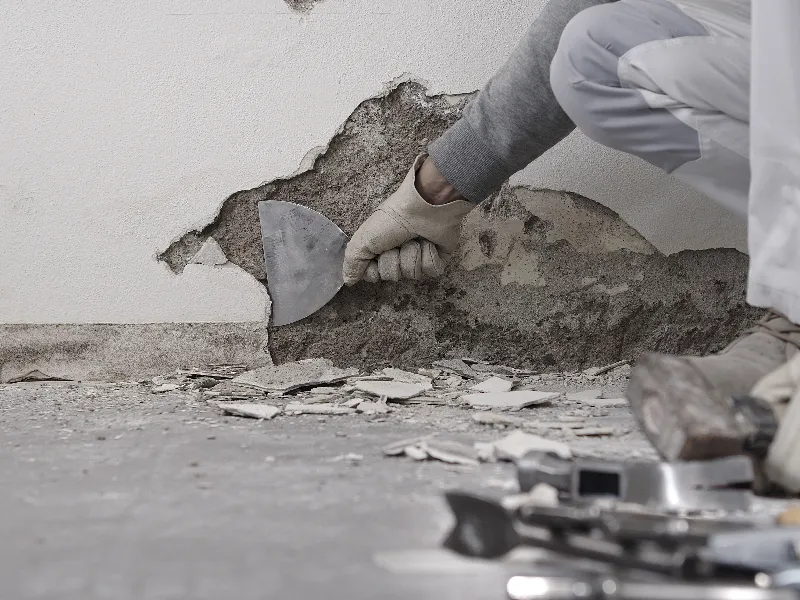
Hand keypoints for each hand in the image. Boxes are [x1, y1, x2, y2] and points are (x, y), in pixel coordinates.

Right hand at [342, 155, 472, 284]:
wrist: (425, 206)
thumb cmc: (393, 219)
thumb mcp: (365, 239)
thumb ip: (353, 262)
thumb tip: (348, 282)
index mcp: (380, 249)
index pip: (373, 276)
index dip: (375, 270)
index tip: (377, 254)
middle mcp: (398, 254)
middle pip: (393, 276)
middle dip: (394, 260)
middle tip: (397, 243)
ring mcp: (418, 256)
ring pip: (412, 275)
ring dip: (412, 255)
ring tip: (415, 238)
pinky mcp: (438, 257)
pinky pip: (432, 271)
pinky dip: (429, 256)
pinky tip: (429, 243)